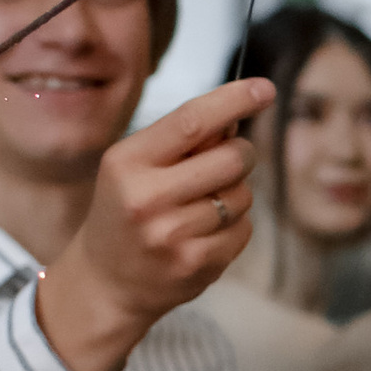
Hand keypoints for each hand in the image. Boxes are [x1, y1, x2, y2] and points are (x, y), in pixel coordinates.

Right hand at [34, 78, 274, 370]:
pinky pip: (244, 229)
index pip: (192, 121)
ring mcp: (172, 236)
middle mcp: (147, 198)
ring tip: (203, 205)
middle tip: (232, 157)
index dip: (234, 100)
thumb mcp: (135, 167)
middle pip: (232, 158)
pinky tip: (204, 233)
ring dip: (235, 193)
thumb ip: (182, 140)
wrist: (105, 283)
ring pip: (242, 195)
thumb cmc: (126, 211)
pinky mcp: (195, 265)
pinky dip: (235, 226)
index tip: (264, 88)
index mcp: (128, 163)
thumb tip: (235, 114)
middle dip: (243, 152)